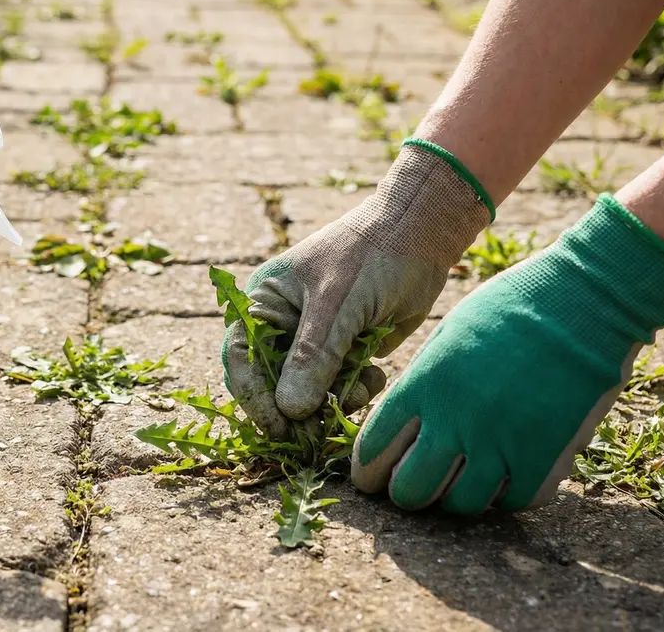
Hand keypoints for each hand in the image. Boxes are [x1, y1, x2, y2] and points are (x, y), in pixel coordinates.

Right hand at [221, 141, 491, 437]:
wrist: (423, 235)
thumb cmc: (372, 255)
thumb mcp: (339, 304)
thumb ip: (312, 356)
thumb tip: (288, 410)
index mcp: (262, 303)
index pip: (241, 358)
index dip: (255, 396)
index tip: (281, 427)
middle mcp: (280, 325)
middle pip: (271, 384)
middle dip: (297, 407)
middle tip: (322, 426)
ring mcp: (312, 341)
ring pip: (306, 394)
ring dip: (332, 400)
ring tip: (363, 384)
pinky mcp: (342, 352)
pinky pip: (336, 389)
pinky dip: (354, 391)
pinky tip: (375, 374)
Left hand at [351, 195, 663, 512]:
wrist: (585, 299)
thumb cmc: (512, 308)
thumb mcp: (447, 337)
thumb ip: (422, 386)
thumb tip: (402, 427)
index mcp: (424, 386)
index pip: (372, 451)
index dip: (367, 470)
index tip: (373, 473)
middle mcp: (455, 421)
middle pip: (409, 492)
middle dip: (406, 492)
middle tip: (417, 481)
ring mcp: (501, 444)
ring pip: (460, 505)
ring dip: (457, 494)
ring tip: (465, 473)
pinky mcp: (545, 459)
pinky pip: (513, 501)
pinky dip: (507, 492)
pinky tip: (508, 470)